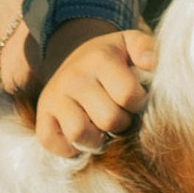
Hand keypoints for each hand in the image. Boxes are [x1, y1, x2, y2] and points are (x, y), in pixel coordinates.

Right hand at [33, 26, 157, 158]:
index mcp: (99, 58)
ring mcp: (54, 97)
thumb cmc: (110, 58)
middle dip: (122, 123)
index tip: (135, 98)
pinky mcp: (42, 116)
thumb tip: (151, 63)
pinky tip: (82, 134)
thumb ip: (147, 48)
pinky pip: (55, 145)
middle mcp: (73, 76)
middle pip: (109, 120)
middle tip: (119, 113)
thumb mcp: (130, 44)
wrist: (73, 57)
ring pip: (80, 135)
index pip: (128, 96)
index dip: (138, 103)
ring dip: (97, 139)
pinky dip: (71, 148)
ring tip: (101, 127)